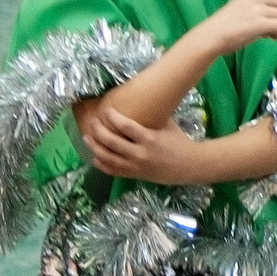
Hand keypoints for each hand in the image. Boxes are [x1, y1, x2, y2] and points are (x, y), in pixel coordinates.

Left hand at [78, 105, 203, 184]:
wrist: (189, 166)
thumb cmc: (180, 142)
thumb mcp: (168, 125)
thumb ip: (153, 117)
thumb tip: (142, 100)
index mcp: (149, 138)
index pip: (126, 126)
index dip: (113, 117)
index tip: (106, 109)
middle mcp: (140, 153)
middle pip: (111, 142)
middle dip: (99, 131)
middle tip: (93, 122)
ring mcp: (136, 166)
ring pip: (108, 158)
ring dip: (95, 147)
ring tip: (87, 138)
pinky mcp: (135, 175)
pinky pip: (113, 171)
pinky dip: (102, 165)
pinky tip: (95, 158)